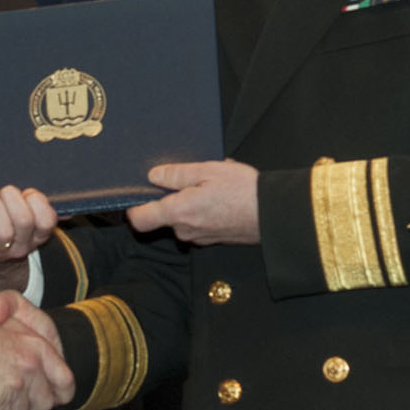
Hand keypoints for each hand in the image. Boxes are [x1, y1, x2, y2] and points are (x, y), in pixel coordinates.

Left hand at [0, 185, 56, 292]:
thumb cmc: (5, 225)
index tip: (27, 194)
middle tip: (4, 194)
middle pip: (24, 220)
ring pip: (3, 231)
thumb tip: (69, 208)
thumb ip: (44, 209)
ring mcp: (0, 250)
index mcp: (38, 234)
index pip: (47, 220)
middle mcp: (21, 245)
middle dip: (12, 198)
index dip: (37, 201)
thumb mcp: (28, 219)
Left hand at [126, 160, 259, 244]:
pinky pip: (198, 222)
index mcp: (179, 212)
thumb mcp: (208, 170)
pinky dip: (203, 209)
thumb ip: (176, 174)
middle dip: (172, 196)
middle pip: (163, 215)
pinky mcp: (213, 239)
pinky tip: (221, 195)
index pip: (140, 220)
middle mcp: (185, 230)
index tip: (139, 193)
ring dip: (191, 201)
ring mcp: (199, 237)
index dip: (134, 207)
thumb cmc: (243, 190)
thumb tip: (153, 176)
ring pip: (183, 218)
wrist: (275, 214)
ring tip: (212, 184)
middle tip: (191, 177)